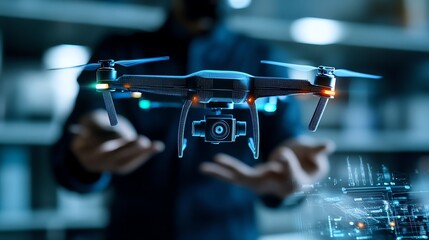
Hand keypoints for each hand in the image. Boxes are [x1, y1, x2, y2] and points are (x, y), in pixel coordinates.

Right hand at [70, 109, 164, 174]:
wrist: (95, 135)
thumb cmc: (94, 122)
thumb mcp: (92, 119)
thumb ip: (96, 123)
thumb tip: (113, 133)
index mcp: (79, 148)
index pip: (94, 148)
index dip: (109, 144)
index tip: (124, 138)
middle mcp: (90, 161)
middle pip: (111, 157)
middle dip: (129, 150)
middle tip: (143, 141)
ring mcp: (104, 167)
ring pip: (123, 162)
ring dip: (140, 154)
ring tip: (156, 145)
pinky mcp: (117, 168)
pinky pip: (130, 164)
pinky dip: (144, 155)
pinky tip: (157, 147)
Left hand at [200, 137, 333, 197]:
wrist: (300, 174)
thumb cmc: (308, 163)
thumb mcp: (315, 157)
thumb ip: (317, 151)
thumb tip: (329, 145)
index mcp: (295, 181)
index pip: (290, 174)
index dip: (288, 165)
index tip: (284, 154)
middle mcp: (274, 184)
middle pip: (256, 181)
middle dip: (239, 173)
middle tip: (221, 163)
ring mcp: (262, 182)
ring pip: (240, 179)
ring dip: (222, 173)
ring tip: (204, 167)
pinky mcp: (252, 178)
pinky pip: (235, 176)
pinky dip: (221, 171)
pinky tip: (205, 167)